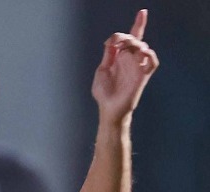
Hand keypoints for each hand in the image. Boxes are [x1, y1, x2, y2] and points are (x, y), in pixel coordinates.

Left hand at [92, 9, 158, 123]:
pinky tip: (142, 52)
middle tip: (117, 42)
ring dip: (134, 44)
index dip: (138, 24)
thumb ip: (108, 55)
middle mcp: (131, 60)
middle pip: (135, 39)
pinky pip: (152, 61)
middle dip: (126, 37)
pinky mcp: (143, 76)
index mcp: (121, 57)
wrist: (108, 109)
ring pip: (143, 47)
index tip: (135, 18)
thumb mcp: (102, 70)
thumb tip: (112, 41)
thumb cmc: (104, 93)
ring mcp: (138, 67)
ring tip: (124, 48)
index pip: (131, 37)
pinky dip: (149, 55)